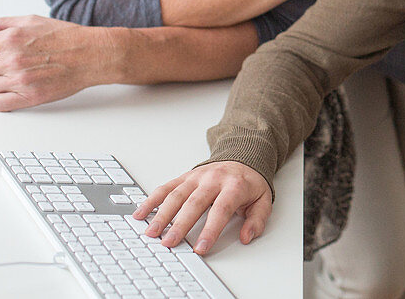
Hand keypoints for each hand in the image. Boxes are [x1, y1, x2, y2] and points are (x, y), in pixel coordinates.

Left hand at [0, 15, 112, 110]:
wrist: (93, 54)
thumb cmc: (67, 37)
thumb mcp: (32, 21)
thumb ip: (2, 23)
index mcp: (10, 39)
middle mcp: (12, 60)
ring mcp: (21, 80)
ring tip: (1, 80)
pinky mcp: (31, 97)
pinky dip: (0, 99)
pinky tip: (10, 91)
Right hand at [134, 161, 271, 254]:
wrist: (244, 156)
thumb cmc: (249, 183)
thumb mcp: (263, 200)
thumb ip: (257, 220)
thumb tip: (247, 236)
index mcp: (234, 186)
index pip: (221, 209)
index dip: (210, 230)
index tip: (200, 248)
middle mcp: (213, 179)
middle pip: (194, 203)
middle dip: (180, 225)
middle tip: (169, 243)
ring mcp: (197, 176)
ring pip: (177, 195)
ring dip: (162, 214)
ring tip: (152, 232)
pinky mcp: (185, 176)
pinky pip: (166, 187)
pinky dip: (152, 200)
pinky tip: (141, 213)